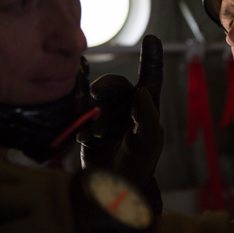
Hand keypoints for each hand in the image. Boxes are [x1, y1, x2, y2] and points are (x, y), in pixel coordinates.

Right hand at [78, 35, 163, 188]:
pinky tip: (85, 139)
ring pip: (95, 98)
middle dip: (105, 90)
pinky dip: (82, 124)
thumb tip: (141, 90)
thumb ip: (147, 116)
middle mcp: (127, 111)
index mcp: (146, 111)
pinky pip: (82, 113)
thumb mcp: (147, 145)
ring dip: (93, 111)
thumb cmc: (136, 169)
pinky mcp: (88, 129)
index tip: (151, 38)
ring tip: (95, 132)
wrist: (110, 194)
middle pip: (114, 85)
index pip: (150, 80)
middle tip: (98, 101)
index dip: (151, 59)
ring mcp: (107, 119)